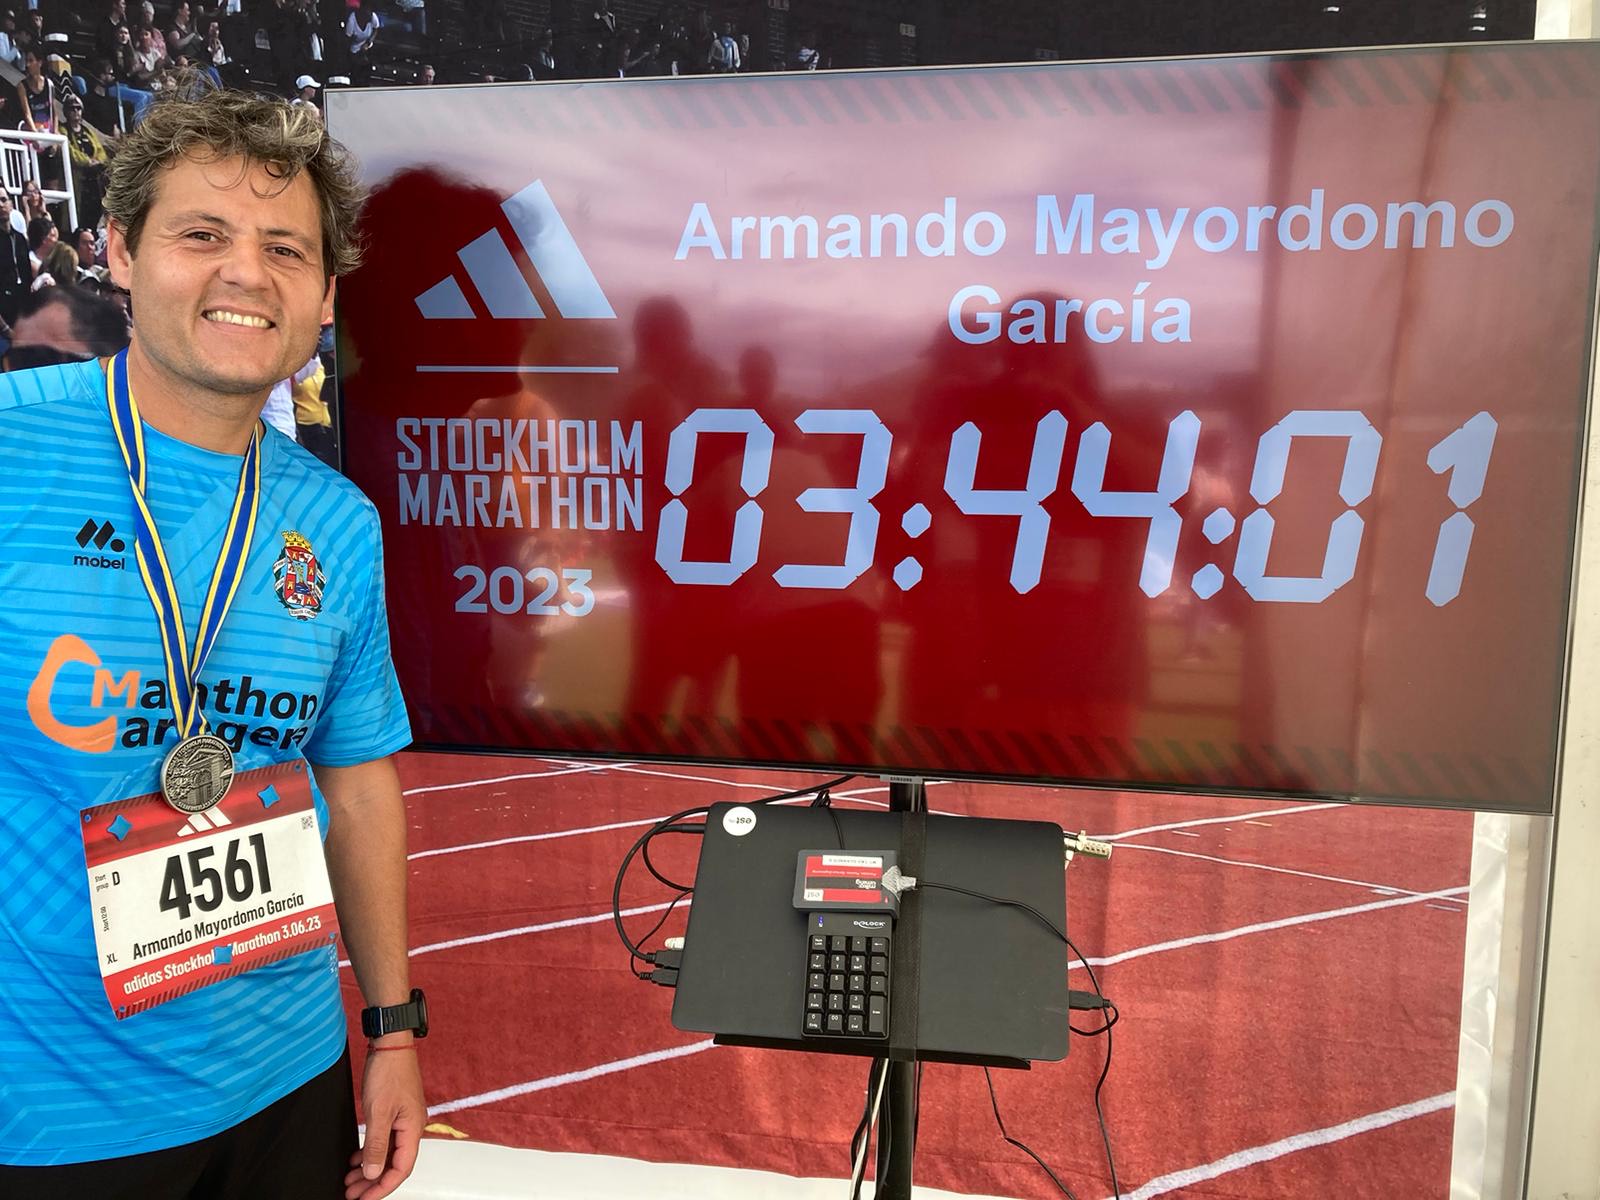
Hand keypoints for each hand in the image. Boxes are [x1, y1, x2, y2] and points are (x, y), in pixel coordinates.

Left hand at [343, 1043, 424, 1198]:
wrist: (390, 1044)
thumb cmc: (389, 1071)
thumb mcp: (378, 1112)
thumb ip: (376, 1146)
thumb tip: (373, 1173)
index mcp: (413, 1129)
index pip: (401, 1169)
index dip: (383, 1187)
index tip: (364, 1199)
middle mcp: (412, 1127)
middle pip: (394, 1164)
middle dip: (373, 1182)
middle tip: (352, 1193)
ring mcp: (404, 1119)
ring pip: (387, 1153)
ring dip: (370, 1168)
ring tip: (350, 1180)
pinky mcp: (395, 1112)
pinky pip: (384, 1140)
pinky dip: (370, 1152)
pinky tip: (357, 1158)